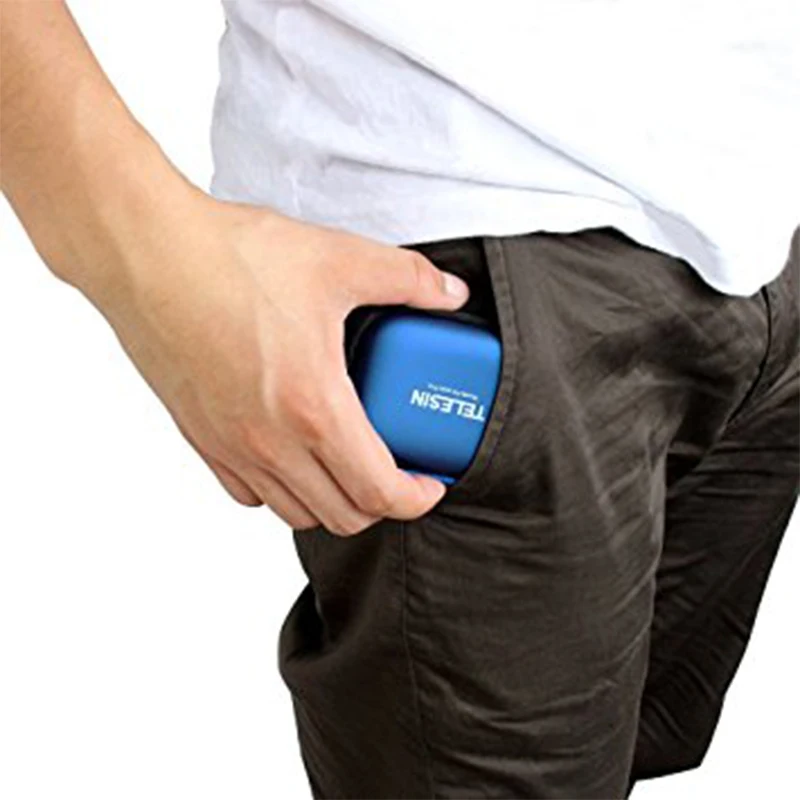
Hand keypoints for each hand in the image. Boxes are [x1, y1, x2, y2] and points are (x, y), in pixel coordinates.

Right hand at [92, 191, 470, 534]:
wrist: (146, 255)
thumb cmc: (232, 260)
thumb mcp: (339, 260)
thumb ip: (408, 280)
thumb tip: (449, 294)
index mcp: (314, 408)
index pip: (378, 492)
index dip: (416, 499)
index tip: (428, 485)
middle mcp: (271, 443)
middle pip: (341, 516)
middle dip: (381, 504)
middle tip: (397, 471)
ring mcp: (231, 447)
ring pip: (295, 513)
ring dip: (333, 501)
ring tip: (348, 463)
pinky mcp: (201, 439)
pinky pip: (249, 493)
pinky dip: (281, 490)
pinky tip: (292, 451)